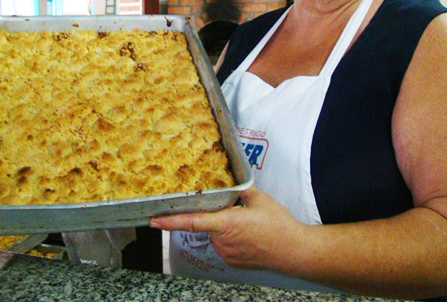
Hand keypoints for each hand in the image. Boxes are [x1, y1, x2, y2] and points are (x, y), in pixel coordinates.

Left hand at [150, 186, 303, 269]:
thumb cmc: (278, 225)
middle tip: (237, 212)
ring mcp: (226, 254)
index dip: (170, 221)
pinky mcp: (232, 262)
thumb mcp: (259, 199)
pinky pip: (224, 245)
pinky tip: (248, 235)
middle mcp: (222, 241)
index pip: (191, 222)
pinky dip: (231, 238)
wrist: (293, 251)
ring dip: (224, 228)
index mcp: (226, 223)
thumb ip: (241, 190)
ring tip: (248, 225)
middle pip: (206, 225)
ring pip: (216, 235)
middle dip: (215, 215)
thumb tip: (232, 184)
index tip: (153, 220)